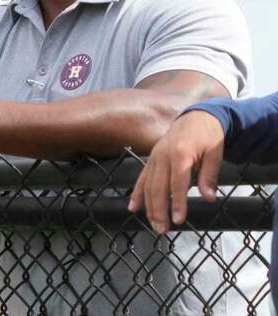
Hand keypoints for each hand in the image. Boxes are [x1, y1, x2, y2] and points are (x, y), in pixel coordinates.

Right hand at [128, 110, 224, 233]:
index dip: (177, 202)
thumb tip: (209, 198)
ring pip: (148, 185)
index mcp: (180, 154)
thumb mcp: (215, 153)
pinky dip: (136, 193)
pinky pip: (141, 178)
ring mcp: (154, 158)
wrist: (196, 117)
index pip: (177, 183)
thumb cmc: (208, 136)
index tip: (178, 220)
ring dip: (149, 207)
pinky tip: (132, 207)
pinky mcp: (151, 159)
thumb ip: (210, 175)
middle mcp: (162, 156)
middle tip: (162, 229)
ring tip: (153, 225)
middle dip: (159, 210)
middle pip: (158, 187)